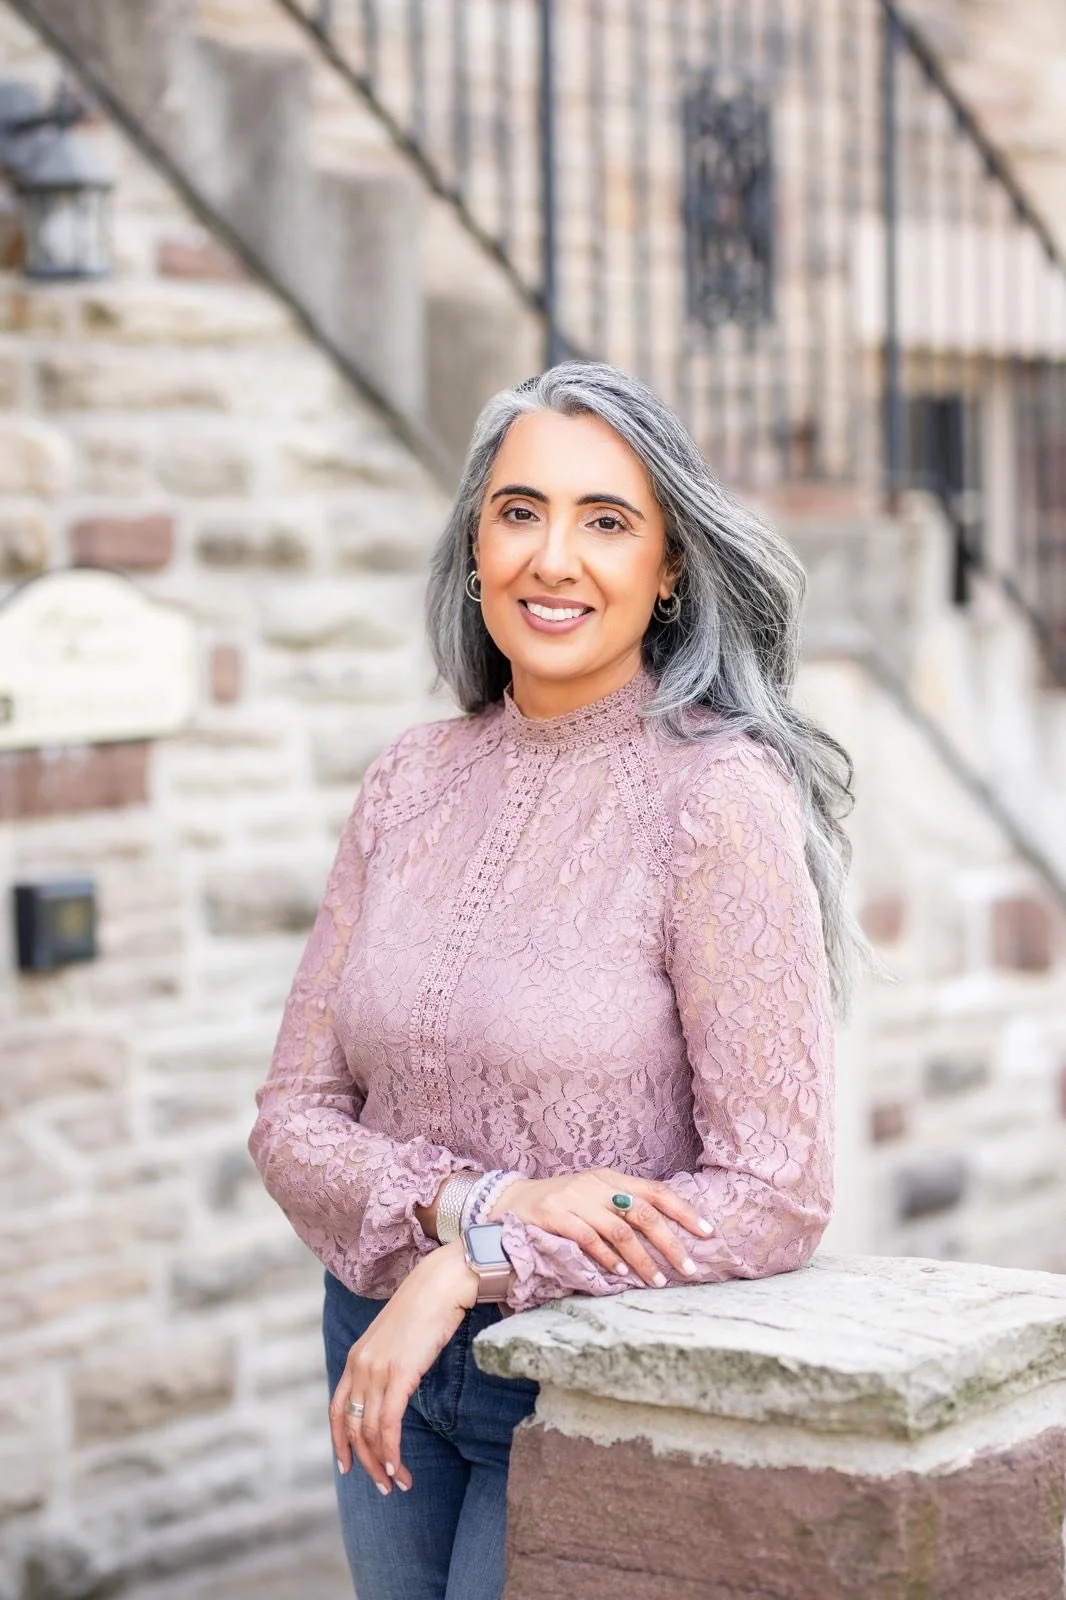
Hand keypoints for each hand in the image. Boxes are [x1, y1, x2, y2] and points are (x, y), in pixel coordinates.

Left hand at [329, 1242, 477, 1493]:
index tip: (347, 1466)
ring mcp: (377, 1369)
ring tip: (397, 1484)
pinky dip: (392, 1452)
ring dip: (382, 1464)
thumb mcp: (398, 1338)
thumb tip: (395, 1387)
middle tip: (382, 1487)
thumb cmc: (428, 1307)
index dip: (339, 1442)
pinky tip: (401, 1469)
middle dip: (365, 1463)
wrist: (442, 1282)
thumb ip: (389, 1363)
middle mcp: (360, 1365)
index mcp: (356, 1357)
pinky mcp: (399, 1373)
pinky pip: (389, 1424)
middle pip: (352, 1427)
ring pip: (369, 1432)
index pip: (337, 1409)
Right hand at [488, 1169, 712, 1286]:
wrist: (509, 1201)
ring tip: (657, 1281)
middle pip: (642, 1213)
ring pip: (619, 1230)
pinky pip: (587, 1239)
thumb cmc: (559, 1205)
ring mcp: (574, 1199)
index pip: (655, 1191)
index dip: (684, 1211)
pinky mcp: (554, 1216)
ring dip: (641, 1260)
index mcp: (610, 1178)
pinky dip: (607, 1259)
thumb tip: (665, 1233)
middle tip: (689, 1269)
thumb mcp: (593, 1197)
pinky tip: (619, 1275)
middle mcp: (595, 1185)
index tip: (707, 1232)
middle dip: (669, 1243)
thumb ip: (621, 1208)